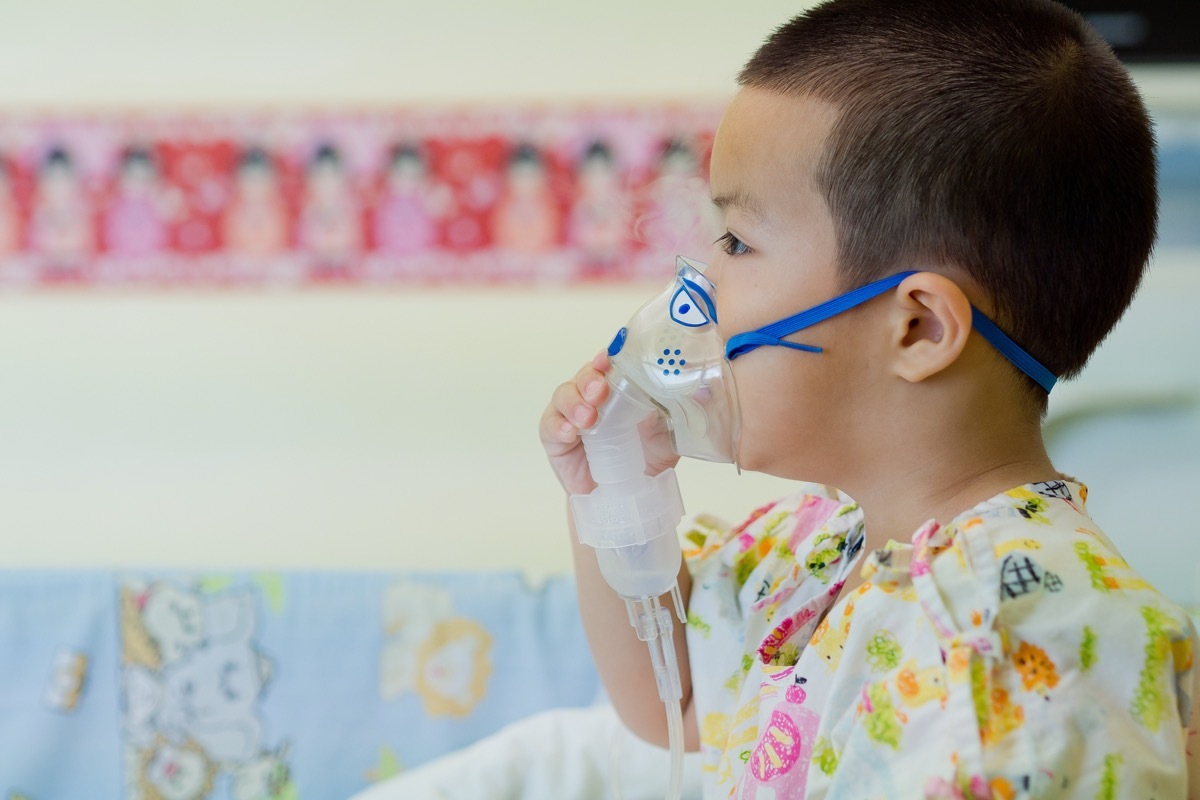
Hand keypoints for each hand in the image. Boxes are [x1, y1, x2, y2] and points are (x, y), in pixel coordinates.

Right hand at [540, 351, 679, 495]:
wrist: (628, 499)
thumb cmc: (646, 459)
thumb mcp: (668, 434)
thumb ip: (677, 412)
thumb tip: (701, 392)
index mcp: (619, 388)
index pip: (610, 364)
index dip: (608, 357)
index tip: (610, 358)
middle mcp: (593, 396)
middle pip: (584, 375)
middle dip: (590, 378)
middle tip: (600, 391)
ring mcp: (572, 415)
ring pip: (564, 394)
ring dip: (574, 401)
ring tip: (587, 418)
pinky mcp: (557, 439)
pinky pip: (550, 425)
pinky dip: (558, 425)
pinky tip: (570, 432)